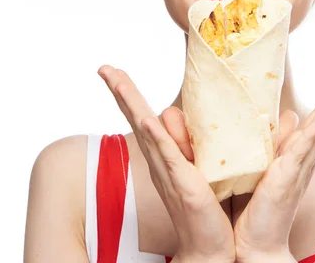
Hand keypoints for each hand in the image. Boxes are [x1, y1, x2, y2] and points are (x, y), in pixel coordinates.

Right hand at [98, 65, 235, 262]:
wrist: (209, 245)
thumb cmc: (207, 208)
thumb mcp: (201, 165)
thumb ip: (195, 142)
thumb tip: (192, 119)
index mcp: (163, 154)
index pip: (143, 117)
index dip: (129, 95)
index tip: (115, 73)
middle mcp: (159, 160)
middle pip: (136, 118)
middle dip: (121, 91)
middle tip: (105, 68)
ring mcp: (168, 170)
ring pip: (146, 130)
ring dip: (132, 105)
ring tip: (117, 81)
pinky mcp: (182, 183)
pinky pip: (167, 156)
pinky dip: (156, 137)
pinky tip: (146, 120)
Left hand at [232, 62, 314, 261]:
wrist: (255, 239)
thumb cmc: (259, 203)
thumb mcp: (268, 161)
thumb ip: (279, 139)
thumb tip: (288, 115)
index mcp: (300, 150)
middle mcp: (304, 156)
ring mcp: (297, 166)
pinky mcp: (285, 177)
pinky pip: (301, 151)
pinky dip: (314, 134)